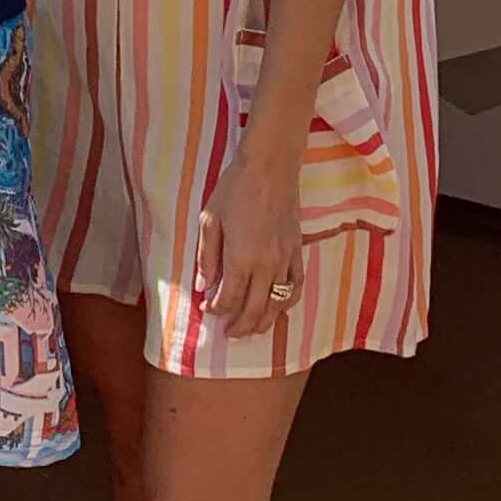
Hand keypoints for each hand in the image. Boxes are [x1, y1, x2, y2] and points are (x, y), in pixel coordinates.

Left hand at [194, 145, 302, 340]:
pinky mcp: (297, 251)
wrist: (270, 166)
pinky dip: (288, 302)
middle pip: (255, 309)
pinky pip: (296, 286)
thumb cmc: (235, 189)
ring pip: (278, 303)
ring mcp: (285, 259)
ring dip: (264, 321)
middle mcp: (266, 265)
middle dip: (240, 326)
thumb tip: (203, 285)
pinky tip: (279, 309)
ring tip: (252, 329)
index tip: (208, 309)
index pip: (229, 298)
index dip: (217, 309)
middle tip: (229, 333)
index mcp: (241, 258)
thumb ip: (207, 257)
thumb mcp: (210, 220)